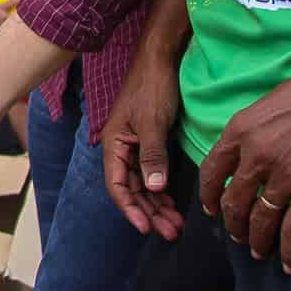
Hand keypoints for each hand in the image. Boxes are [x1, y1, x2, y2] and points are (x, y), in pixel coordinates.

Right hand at [100, 46, 185, 240]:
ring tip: (176, 225)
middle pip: (132, 189)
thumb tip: (154, 190)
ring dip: (158, 205)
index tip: (147, 228)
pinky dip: (163, 190)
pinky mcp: (150, 142)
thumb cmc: (153, 87)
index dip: (131, 209)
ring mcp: (136, 146)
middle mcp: (122, 148)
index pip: (118, 185)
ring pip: (144, 184)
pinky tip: (174, 203)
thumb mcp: (152, 122)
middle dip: (149, 212)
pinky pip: (154, 173)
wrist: (161, 58)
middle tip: (171, 233)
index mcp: (114, 143)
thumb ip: (152, 156)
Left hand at [197, 58, 290, 274]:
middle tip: (239, 237)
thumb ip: (251, 134)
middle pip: (233, 201)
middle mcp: (256, 155)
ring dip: (258, 241)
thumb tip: (244, 160)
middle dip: (233, 225)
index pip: (211, 172)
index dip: (209, 196)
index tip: (212, 210)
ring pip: (261, 220)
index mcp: (240, 130)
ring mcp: (285, 174)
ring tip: (260, 251)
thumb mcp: (267, 105)